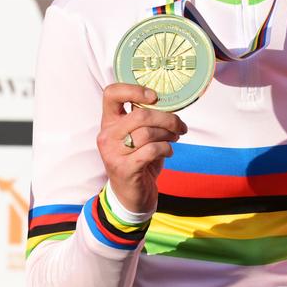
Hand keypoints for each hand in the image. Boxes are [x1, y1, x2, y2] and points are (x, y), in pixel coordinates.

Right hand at [98, 83, 185, 214]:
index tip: (154, 97)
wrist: (131, 196)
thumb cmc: (138, 161)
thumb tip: (171, 104)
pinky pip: (152, 150)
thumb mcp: (138, 137)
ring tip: (174, 138)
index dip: (134, 90)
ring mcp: (113, 153)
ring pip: (148, 133)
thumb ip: (146, 120)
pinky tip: (168, 152)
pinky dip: (166, 149)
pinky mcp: (125, 169)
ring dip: (168, 135)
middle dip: (167, 118)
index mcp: (109, 122)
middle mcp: (107, 135)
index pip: (111, 93)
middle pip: (140, 115)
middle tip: (179, 126)